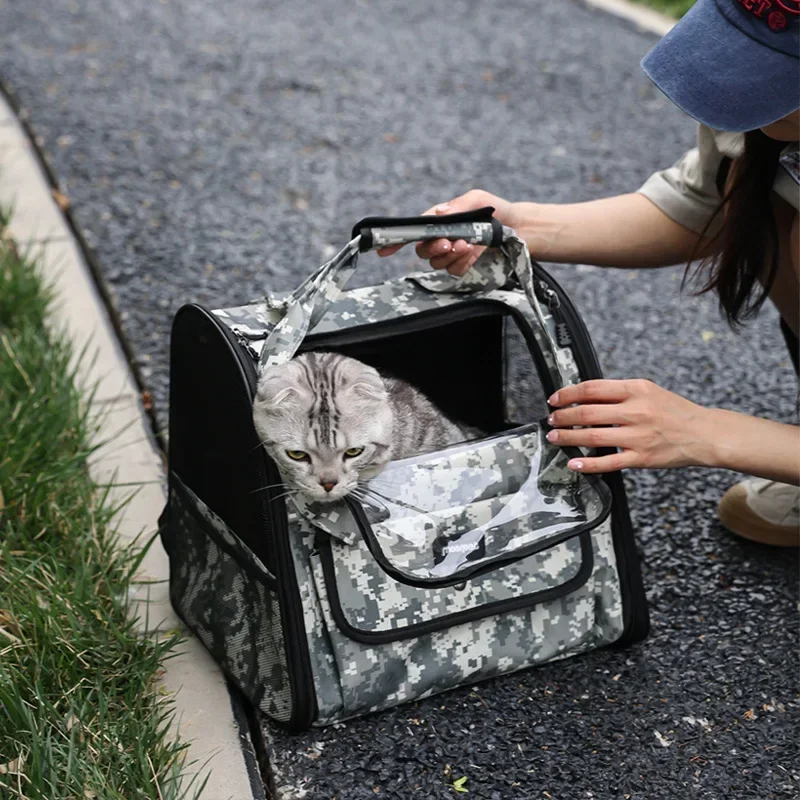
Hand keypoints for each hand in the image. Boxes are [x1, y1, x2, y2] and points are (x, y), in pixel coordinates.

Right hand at [376, 189, 514, 275]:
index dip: (395, 240)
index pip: (412, 231)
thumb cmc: (496, 210)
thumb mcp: (477, 200)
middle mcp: (440, 238)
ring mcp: (450, 254)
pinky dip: (461, 264)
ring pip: (436, 263)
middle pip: (421, 250)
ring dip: (450, 255)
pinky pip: (452, 271)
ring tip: (468, 245)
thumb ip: (457, 207)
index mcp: (438, 220)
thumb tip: (438, 213)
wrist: (518, 228)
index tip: (384, 248)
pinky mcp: (462, 266)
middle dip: (433, 248)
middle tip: (449, 243)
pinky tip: (472, 254)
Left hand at [545, 379, 714, 473]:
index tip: (555, 399)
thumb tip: (583, 396)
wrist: (705, 434)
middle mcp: (636, 411)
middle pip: (586, 412)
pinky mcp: (642, 457)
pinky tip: (574, 462)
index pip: (592, 388)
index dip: (567, 394)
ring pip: (592, 436)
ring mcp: (638, 436)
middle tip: (551, 420)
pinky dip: (588, 463)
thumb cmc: (674, 412)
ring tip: (555, 437)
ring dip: (567, 437)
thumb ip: (619, 392)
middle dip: (562, 417)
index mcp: (636, 390)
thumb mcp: (648, 391)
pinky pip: (609, 461)